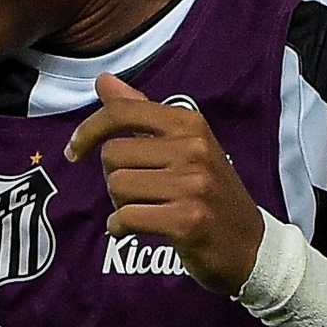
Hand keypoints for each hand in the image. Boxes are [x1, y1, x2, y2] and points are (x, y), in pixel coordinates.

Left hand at [64, 72, 263, 294]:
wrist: (252, 247)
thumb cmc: (208, 193)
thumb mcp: (182, 145)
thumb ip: (140, 111)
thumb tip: (103, 80)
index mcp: (189, 124)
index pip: (122, 112)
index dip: (88, 130)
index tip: (74, 150)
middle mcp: (193, 148)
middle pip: (112, 155)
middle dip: (114, 178)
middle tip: (140, 193)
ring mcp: (193, 185)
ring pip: (116, 187)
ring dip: (120, 205)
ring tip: (147, 211)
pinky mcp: (188, 221)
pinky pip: (126, 218)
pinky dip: (120, 227)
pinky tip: (135, 230)